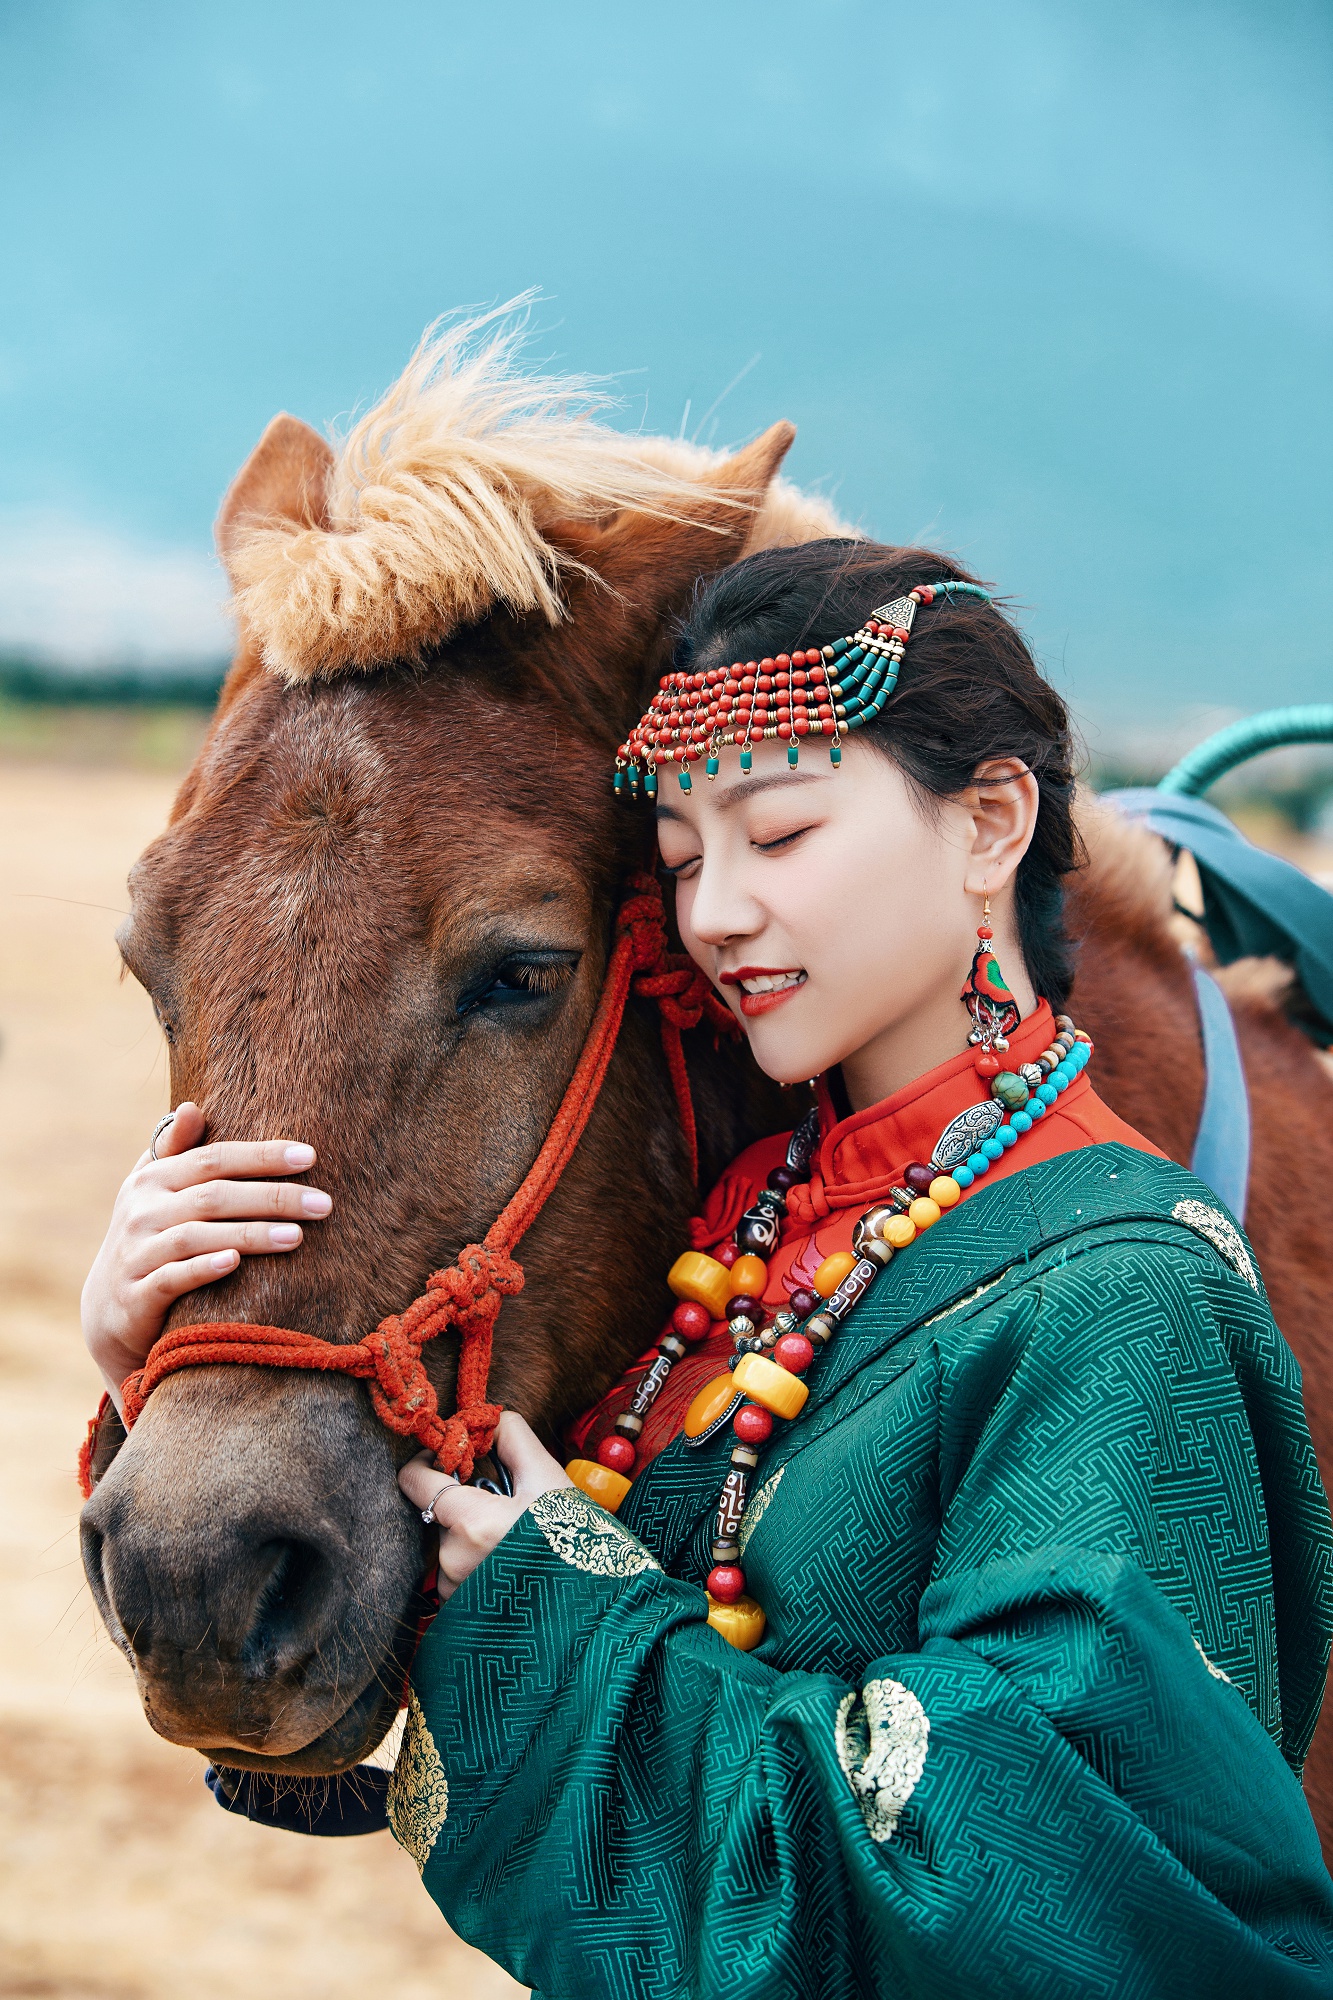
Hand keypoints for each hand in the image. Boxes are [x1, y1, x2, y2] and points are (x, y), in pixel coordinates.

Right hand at [80, 1102, 332, 1412]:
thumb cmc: (151, 1236)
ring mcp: (137, 1252)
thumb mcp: (155, 1191)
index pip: (214, 1158)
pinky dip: (202, 1268)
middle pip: (214, 1196)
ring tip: (298, 1236)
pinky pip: (172, 1277)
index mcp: (153, 1178)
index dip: (262, 1155)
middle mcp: (143, 1211)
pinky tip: (235, 1263)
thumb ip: (175, 1150)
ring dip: (250, 1234)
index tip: (310, 1156)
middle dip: (272, 1197)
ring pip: (197, 1236)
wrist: (111, 1307)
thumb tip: (192, 1106)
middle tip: (322, 1203)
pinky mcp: (137, 1294)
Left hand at [398, 1411, 573, 1602]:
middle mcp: (452, 1560)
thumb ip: (512, 1438)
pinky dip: (475, 1560)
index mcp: (470, 1523)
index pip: (415, 1481)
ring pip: (449, 1542)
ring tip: (513, 1540)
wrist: (591, 1597)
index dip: (430, 1460)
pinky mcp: (457, 1609)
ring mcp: (453, 1589)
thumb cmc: (574, 1539)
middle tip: (508, 1508)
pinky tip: (508, 1563)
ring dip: (473, 1533)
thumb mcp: (547, 1479)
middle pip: (440, 1511)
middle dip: (468, 1502)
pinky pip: (455, 1570)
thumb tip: (488, 1420)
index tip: (454, 1457)